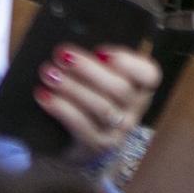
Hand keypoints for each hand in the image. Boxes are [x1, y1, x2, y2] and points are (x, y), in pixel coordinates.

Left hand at [37, 44, 158, 163]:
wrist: (72, 140)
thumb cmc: (83, 96)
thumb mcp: (93, 77)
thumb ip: (90, 62)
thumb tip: (68, 48)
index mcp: (138, 87)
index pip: (149, 74)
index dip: (128, 62)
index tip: (100, 50)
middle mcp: (134, 109)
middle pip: (120, 89)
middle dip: (88, 69)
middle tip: (61, 54)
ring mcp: (117, 130)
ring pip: (101, 108)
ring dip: (73, 87)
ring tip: (49, 73)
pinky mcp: (97, 145)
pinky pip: (81, 126)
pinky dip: (62, 108)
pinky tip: (44, 96)